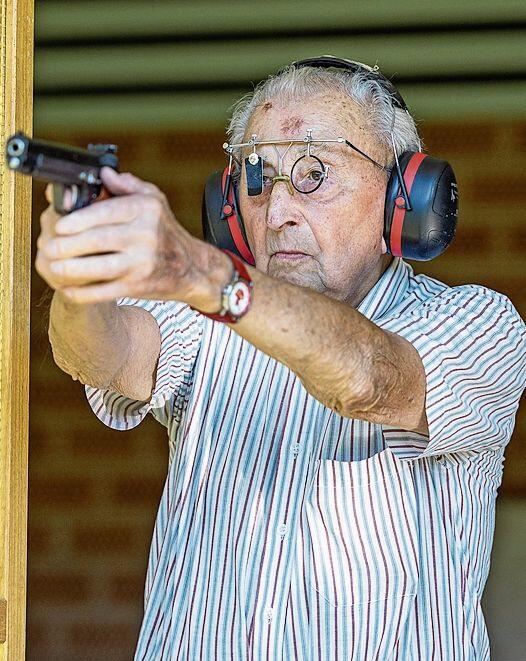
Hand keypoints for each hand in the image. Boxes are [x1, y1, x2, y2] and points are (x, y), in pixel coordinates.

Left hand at [35, 168, 208, 303]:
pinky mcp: (138, 287)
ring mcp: (142, 264)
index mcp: (145, 210)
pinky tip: (69, 289)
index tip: (59, 224)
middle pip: (100, 240)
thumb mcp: (154, 200)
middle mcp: (146, 236)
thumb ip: (126, 185)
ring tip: (53, 267)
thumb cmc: (165, 231)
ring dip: (72, 269)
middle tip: (49, 247)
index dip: (80, 219)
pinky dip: (85, 293)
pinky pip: (106, 292)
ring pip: (101, 268)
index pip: (108, 212)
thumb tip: (101, 174)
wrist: (191, 268)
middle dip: (69, 245)